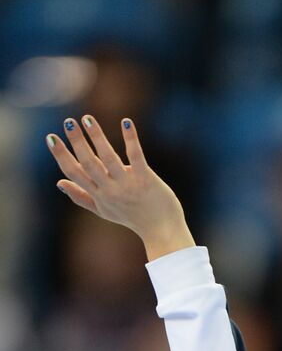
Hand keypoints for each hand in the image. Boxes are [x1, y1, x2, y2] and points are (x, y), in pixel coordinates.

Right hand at [45, 115, 194, 258]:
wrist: (162, 231)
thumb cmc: (132, 218)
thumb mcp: (104, 210)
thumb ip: (81, 197)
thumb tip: (59, 182)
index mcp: (98, 195)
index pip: (75, 173)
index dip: (61, 156)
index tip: (51, 138)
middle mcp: (111, 190)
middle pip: (89, 164)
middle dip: (77, 143)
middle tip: (69, 122)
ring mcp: (128, 185)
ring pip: (109, 158)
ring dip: (97, 137)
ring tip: (87, 118)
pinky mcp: (146, 180)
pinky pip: (136, 156)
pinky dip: (130, 139)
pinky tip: (126, 122)